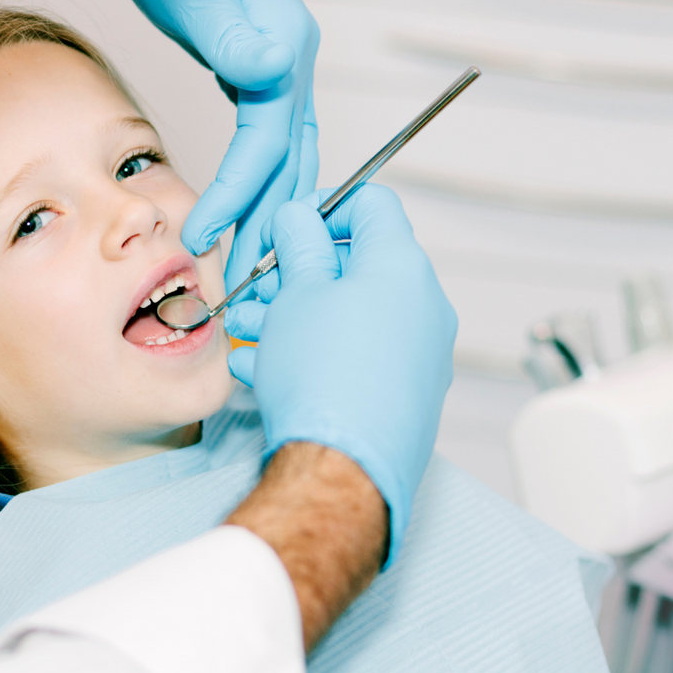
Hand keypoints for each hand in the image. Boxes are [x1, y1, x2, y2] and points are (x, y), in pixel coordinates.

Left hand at [66, 0, 318, 285]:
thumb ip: (231, 35)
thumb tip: (269, 72)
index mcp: (285, 40)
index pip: (272, 138)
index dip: (240, 193)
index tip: (202, 235)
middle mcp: (291, 53)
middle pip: (291, 155)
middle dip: (266, 219)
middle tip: (239, 280)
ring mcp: (277, 57)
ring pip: (286, 149)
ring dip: (268, 205)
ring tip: (242, 258)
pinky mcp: (253, 60)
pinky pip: (267, 132)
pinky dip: (257, 174)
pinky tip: (240, 203)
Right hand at [222, 186, 454, 566]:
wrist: (344, 468)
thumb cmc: (323, 380)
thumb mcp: (296, 293)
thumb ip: (299, 245)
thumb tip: (299, 220)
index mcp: (401, 266)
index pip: (372, 204)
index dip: (324, 206)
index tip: (291, 226)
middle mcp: (423, 306)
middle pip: (358, 265)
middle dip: (300, 272)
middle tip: (259, 288)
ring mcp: (420, 353)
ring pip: (352, 314)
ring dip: (298, 314)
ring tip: (249, 332)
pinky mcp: (407, 394)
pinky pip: (359, 356)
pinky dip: (318, 352)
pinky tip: (266, 367)